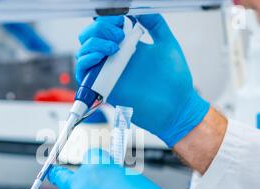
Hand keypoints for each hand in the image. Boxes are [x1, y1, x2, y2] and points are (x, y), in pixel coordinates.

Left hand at [48, 149, 181, 188]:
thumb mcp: (134, 179)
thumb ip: (115, 176)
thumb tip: (111, 180)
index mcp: (96, 169)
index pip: (90, 156)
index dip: (98, 161)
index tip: (98, 164)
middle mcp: (81, 188)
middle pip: (64, 177)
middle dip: (59, 174)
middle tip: (55, 173)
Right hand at [76, 14, 209, 146]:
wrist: (176, 107)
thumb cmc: (175, 81)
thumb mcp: (167, 44)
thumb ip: (155, 24)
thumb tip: (138, 9)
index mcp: (128, 46)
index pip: (105, 28)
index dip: (108, 20)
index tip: (121, 20)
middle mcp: (115, 59)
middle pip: (90, 37)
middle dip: (99, 29)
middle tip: (118, 35)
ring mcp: (109, 73)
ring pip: (84, 52)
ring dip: (94, 43)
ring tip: (114, 47)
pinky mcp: (105, 88)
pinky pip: (84, 74)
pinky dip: (86, 61)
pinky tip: (101, 57)